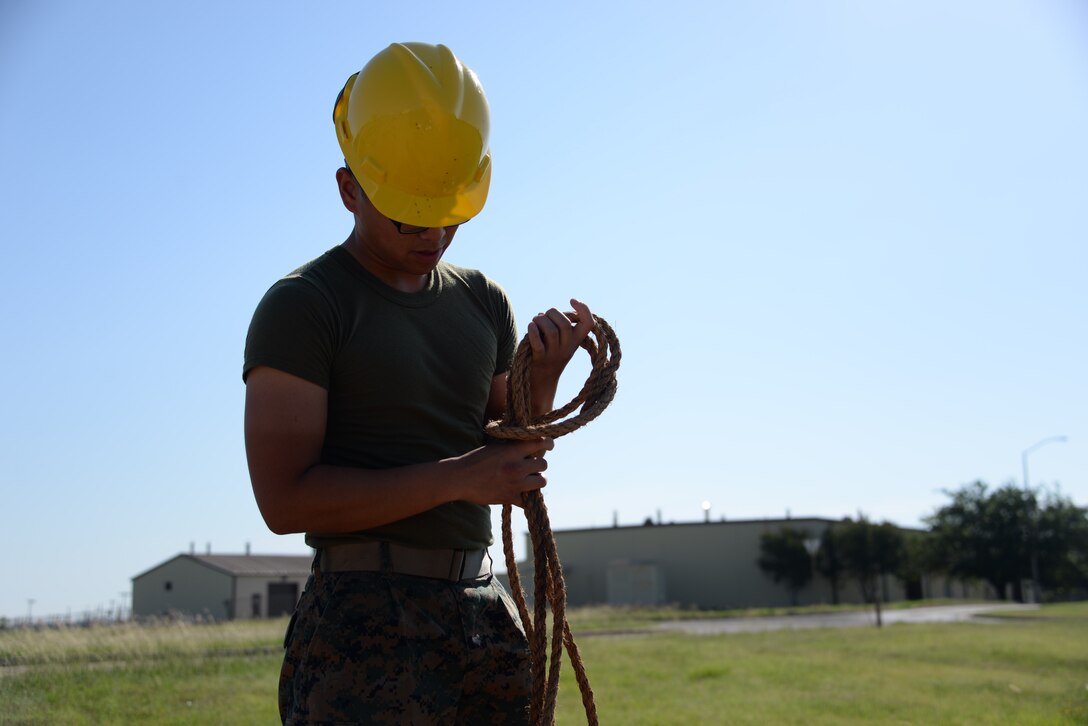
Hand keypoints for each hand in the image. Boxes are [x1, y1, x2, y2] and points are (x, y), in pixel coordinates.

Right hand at [453, 438, 553, 506]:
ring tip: (530, 479)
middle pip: (543, 464)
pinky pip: (528, 500)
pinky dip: (526, 498)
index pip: (540, 443)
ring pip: (542, 481)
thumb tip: (528, 442)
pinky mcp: (510, 498)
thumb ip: (512, 446)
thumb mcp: (494, 447)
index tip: (550, 445)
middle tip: (532, 465)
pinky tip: (521, 494)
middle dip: (539, 464)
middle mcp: (516, 467)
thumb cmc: (474, 460)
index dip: (548, 443)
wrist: (459, 479)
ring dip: (537, 480)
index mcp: (512, 451)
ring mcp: (515, 484)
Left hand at [527, 298, 593, 414]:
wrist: (542, 381)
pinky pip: (537, 342)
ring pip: (551, 331)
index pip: (589, 323)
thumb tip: (549, 313)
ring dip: (539, 320)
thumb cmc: (550, 353)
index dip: (584, 309)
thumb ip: (559, 325)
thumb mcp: (561, 341)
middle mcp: (568, 348)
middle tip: (544, 316)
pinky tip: (530, 327)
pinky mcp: (540, 359)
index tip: (572, 300)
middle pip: (564, 323)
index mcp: (576, 341)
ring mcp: (554, 354)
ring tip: (535, 321)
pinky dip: (533, 330)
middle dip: (551, 313)